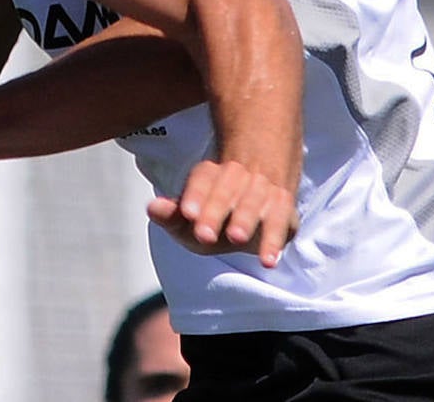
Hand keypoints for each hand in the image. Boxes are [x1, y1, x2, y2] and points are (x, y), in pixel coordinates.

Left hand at [147, 159, 298, 268]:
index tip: (186, 214)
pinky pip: (279, 223)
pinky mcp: (282, 208)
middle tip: (204, 235)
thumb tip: (151, 208)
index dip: (194, 196)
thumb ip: (172, 214)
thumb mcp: (193, 212)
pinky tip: (267, 261)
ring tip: (236, 237)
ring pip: (252, 202)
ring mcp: (261, 190)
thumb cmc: (216, 208)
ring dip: (245, 219)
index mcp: (210, 172)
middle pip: (224, 191)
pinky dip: (274, 242)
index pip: (202, 179)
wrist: (260, 188)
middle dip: (214, 212)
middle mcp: (236, 176)